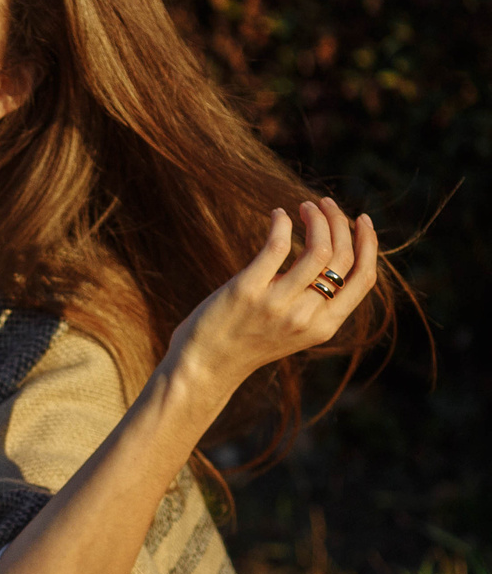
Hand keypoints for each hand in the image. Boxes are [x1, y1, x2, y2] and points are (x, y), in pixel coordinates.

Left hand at [166, 198, 379, 401]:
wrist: (204, 369)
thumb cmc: (246, 344)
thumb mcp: (294, 331)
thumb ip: (315, 304)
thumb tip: (328, 260)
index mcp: (324, 326)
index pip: (364, 278)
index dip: (369, 244)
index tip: (361, 220)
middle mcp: (306, 316)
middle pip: (343, 257)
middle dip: (340, 222)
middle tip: (324, 204)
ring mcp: (277, 304)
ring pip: (318, 249)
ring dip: (317, 218)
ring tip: (305, 206)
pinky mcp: (246, 291)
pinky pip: (276, 247)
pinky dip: (282, 224)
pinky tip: (278, 214)